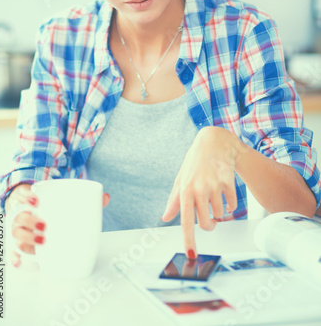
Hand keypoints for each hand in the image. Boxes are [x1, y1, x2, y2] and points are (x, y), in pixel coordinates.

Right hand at [5, 183, 109, 267]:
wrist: (34, 208)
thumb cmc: (50, 204)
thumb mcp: (62, 197)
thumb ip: (84, 197)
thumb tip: (106, 197)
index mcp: (30, 200)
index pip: (22, 196)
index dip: (26, 198)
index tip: (37, 201)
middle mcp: (22, 213)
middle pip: (19, 217)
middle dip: (29, 222)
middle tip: (45, 225)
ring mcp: (19, 228)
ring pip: (16, 233)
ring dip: (26, 238)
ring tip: (42, 240)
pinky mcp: (20, 242)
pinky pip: (12, 250)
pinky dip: (14, 256)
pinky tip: (20, 262)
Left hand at [161, 126, 243, 258]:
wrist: (214, 142)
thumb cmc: (195, 162)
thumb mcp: (181, 179)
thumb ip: (174, 201)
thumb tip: (164, 217)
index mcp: (185, 190)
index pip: (185, 220)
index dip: (188, 239)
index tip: (191, 254)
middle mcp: (199, 189)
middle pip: (206, 223)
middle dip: (209, 225)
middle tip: (209, 220)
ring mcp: (214, 185)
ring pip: (220, 214)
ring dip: (219, 211)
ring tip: (215, 197)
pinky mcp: (228, 182)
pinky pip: (232, 206)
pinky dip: (231, 205)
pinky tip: (225, 195)